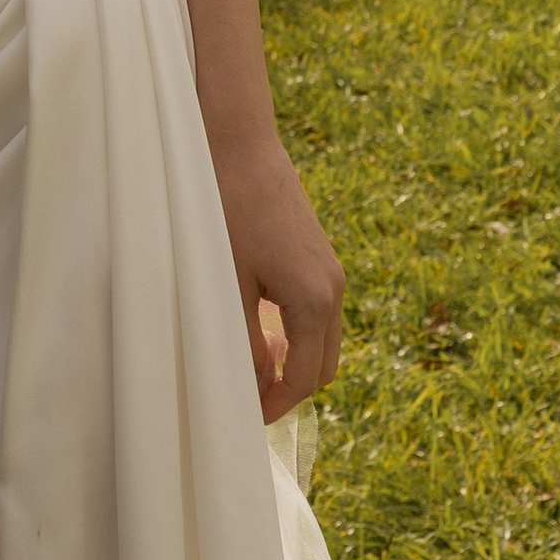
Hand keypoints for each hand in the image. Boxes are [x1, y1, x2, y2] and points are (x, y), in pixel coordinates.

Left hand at [212, 131, 343, 418]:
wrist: (239, 142)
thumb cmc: (225, 208)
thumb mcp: (226, 283)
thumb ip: (242, 341)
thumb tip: (256, 386)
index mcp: (314, 301)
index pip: (306, 378)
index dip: (276, 404)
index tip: (246, 417)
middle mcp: (334, 289)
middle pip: (323, 365)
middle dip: (289, 387)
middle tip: (246, 395)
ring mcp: (331, 271)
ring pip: (323, 338)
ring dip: (293, 358)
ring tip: (247, 359)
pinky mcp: (320, 256)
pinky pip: (317, 312)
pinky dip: (295, 330)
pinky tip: (255, 322)